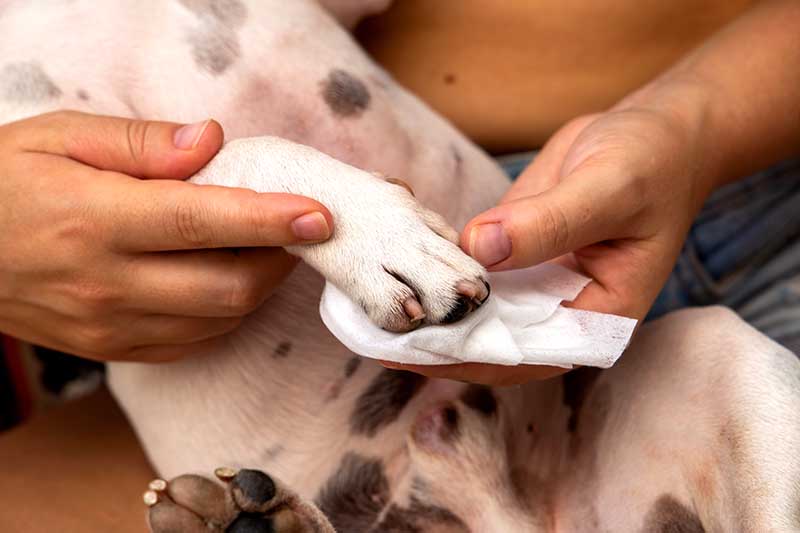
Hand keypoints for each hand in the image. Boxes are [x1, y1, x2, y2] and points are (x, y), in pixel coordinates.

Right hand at [0, 111, 332, 361]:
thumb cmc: (5, 182)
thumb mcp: (58, 137)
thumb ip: (140, 142)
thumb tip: (213, 141)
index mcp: (96, 219)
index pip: (203, 222)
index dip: (270, 220)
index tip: (321, 214)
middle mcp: (108, 283)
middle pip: (227, 287)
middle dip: (281, 260)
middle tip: (299, 227)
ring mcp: (111, 326)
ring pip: (218, 320)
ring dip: (258, 285)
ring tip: (267, 247)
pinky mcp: (112, 350)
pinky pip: (193, 342)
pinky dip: (225, 313)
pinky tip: (225, 278)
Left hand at [388, 97, 715, 384]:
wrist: (651, 132)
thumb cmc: (651, 163)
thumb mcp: (609, 189)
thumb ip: (548, 222)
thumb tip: (478, 248)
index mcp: (596, 319)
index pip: (522, 358)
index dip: (465, 358)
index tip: (409, 348)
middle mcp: (559, 312)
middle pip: (489, 345)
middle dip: (433, 340)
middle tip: (370, 330)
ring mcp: (532, 284)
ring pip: (473, 312)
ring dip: (428, 309)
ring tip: (366, 306)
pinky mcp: (511, 253)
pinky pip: (469, 272)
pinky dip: (437, 271)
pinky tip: (396, 263)